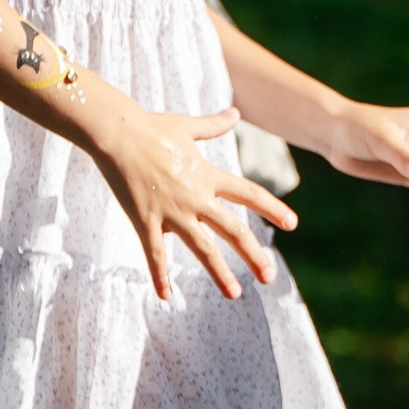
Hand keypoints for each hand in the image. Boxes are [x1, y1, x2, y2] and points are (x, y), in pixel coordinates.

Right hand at [93, 104, 298, 301]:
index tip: (293, 224)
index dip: (273, 209)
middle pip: (234, 230)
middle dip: (254, 255)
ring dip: (219, 273)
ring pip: (203, 248)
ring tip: (235, 294)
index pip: (250, 194)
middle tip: (269, 278)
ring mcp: (172, 211)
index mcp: (208, 175)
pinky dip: (160, 275)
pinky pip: (155, 253)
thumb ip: (214, 125)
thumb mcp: (187, 127)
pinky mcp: (145, 220)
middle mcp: (196, 197)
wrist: (115, 132)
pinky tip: (165, 296)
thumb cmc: (150, 127)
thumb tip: (234, 112)